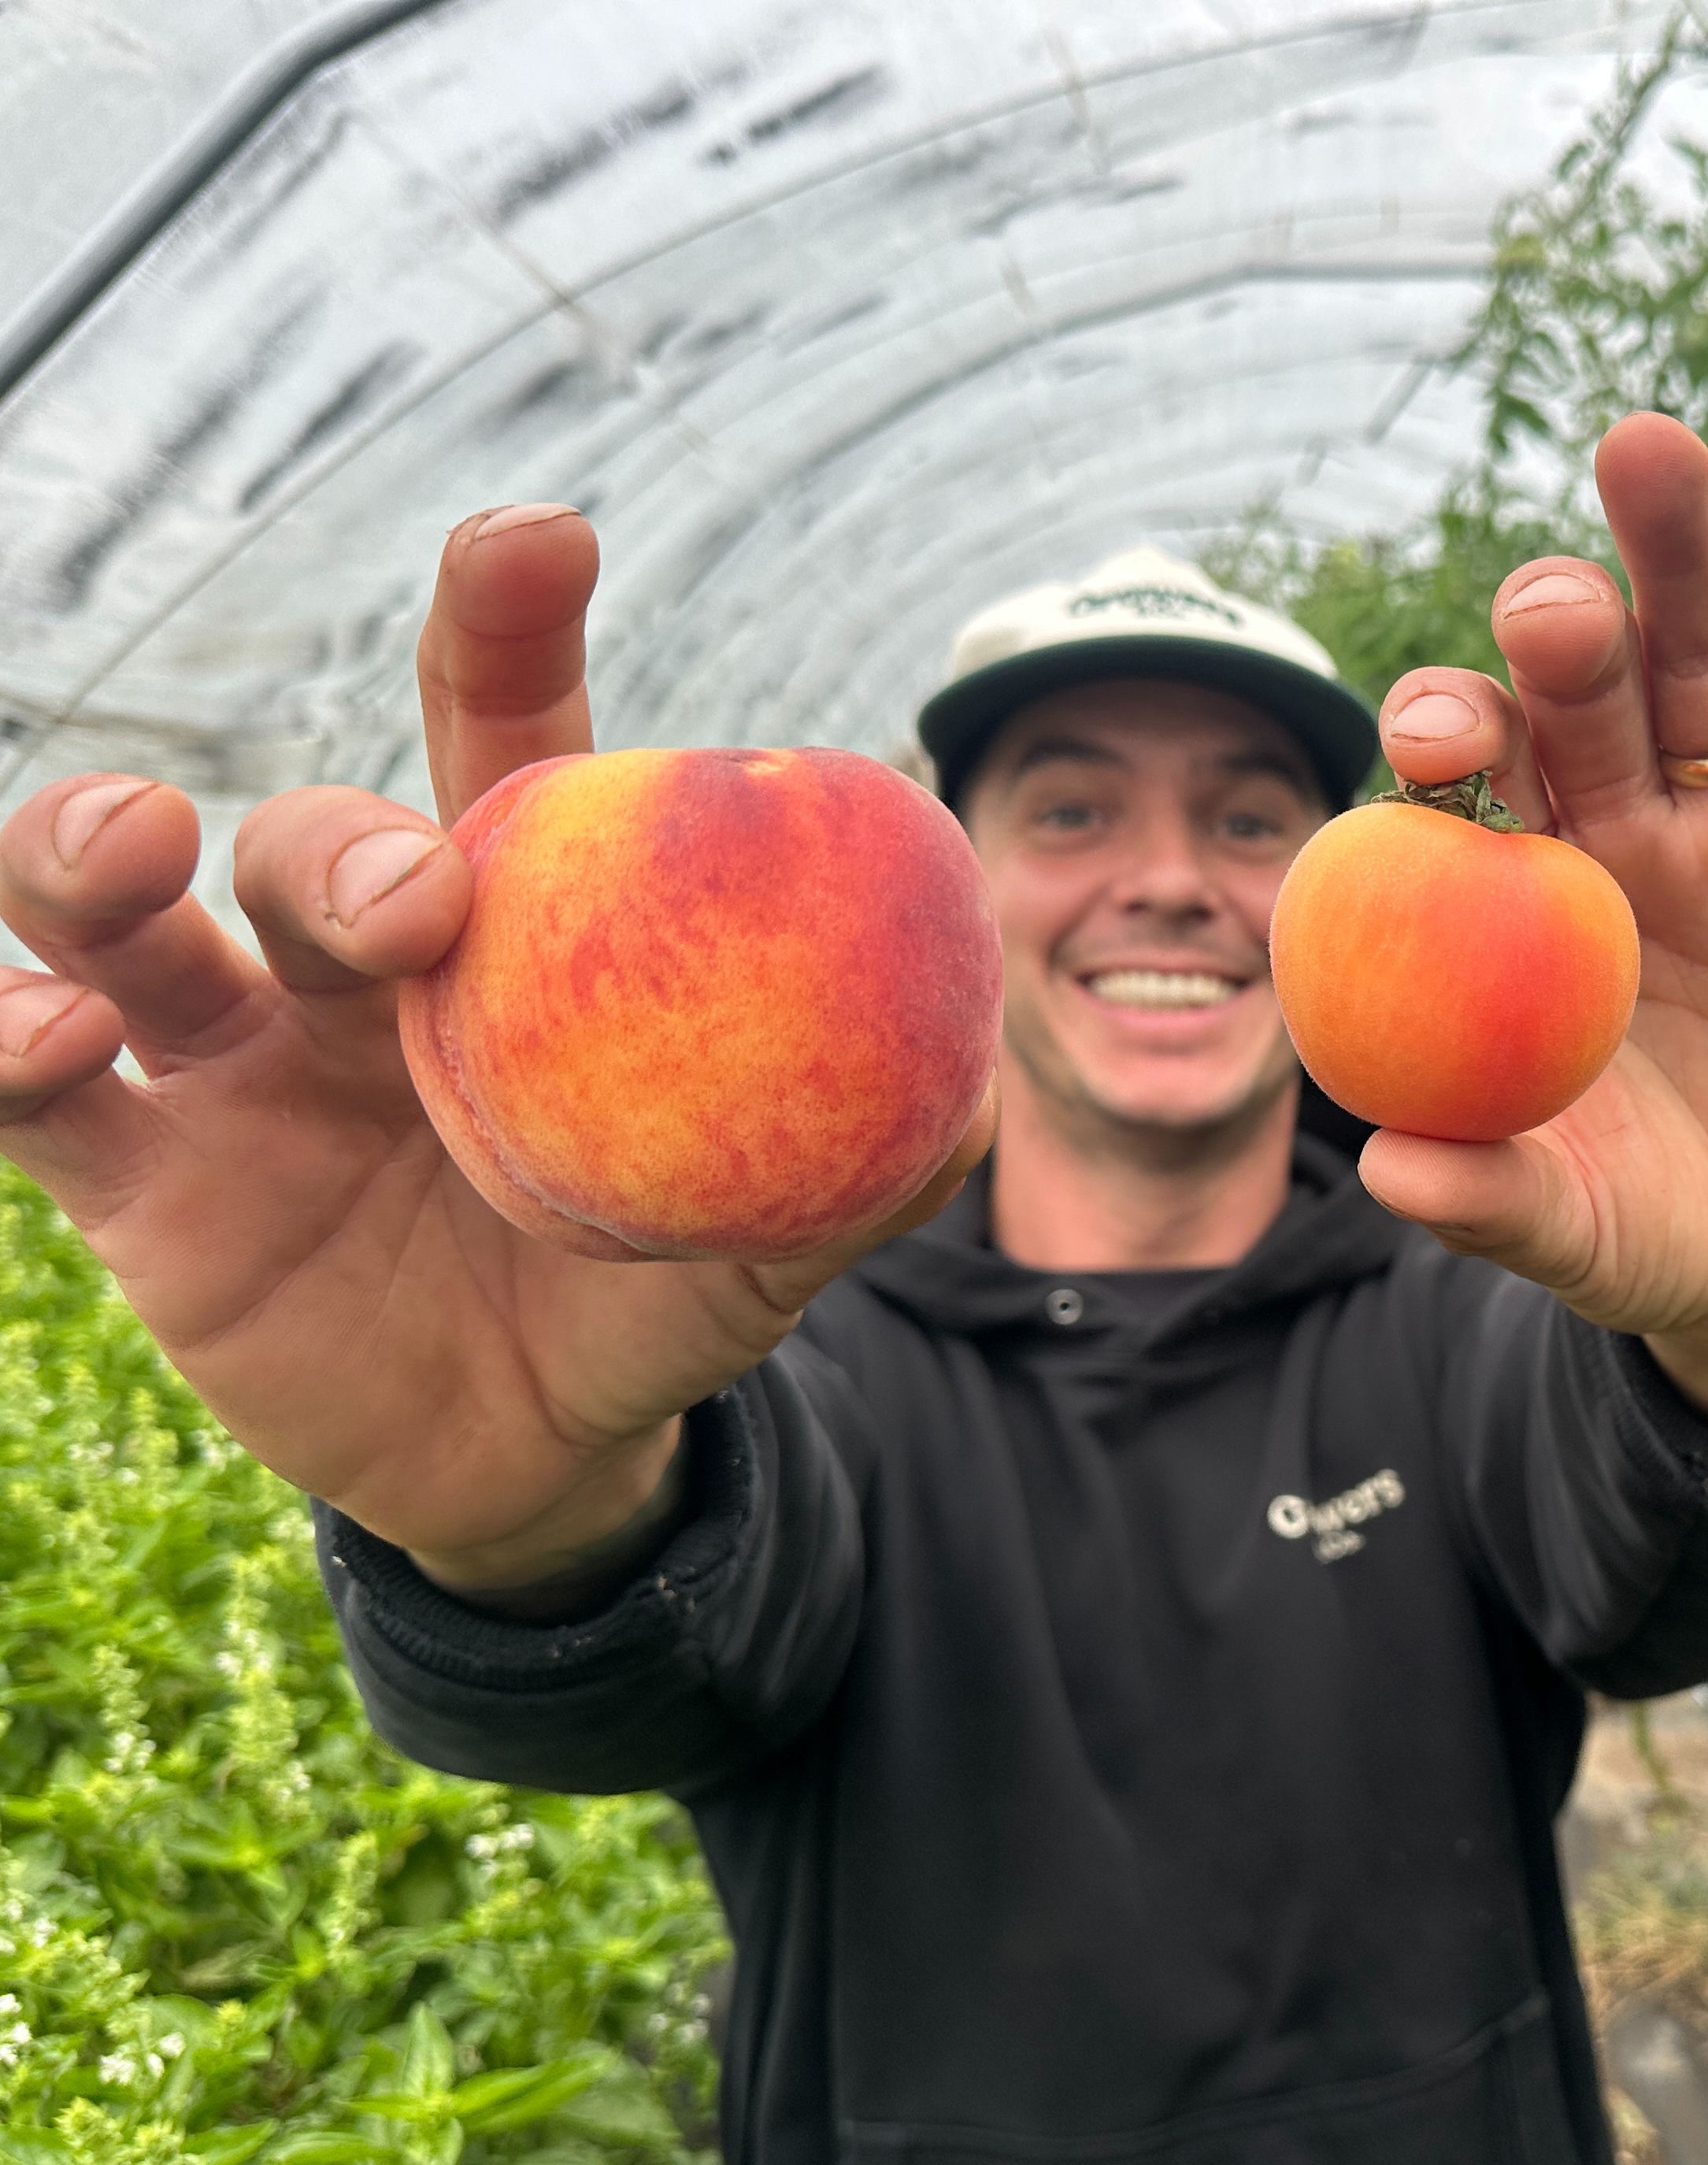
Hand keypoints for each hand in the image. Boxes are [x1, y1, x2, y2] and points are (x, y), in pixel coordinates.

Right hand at [0, 505, 993, 1587]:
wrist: (537, 1454)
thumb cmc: (652, 1300)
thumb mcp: (763, 1238)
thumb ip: (856, 1161)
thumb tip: (981, 1092)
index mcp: (520, 947)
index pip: (503, 754)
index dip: (505, 637)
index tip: (535, 538)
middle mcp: (360, 975)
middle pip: (314, 844)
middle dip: (341, 842)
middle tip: (410, 904)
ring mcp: (237, 1067)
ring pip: (119, 907)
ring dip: (93, 849)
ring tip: (131, 852)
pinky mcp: (150, 1185)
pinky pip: (39, 1099)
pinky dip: (11, 1042)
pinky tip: (44, 1037)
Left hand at [1360, 414, 1707, 1438]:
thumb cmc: (1647, 1239)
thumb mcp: (1572, 1231)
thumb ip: (1487, 1198)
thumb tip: (1387, 1171)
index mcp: (1519, 915)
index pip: (1467, 796)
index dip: (1444, 747)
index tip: (1428, 738)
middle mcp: (1618, 849)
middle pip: (1576, 702)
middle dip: (1554, 638)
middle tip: (1544, 608)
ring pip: (1706, 675)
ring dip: (1679, 564)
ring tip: (1645, 450)